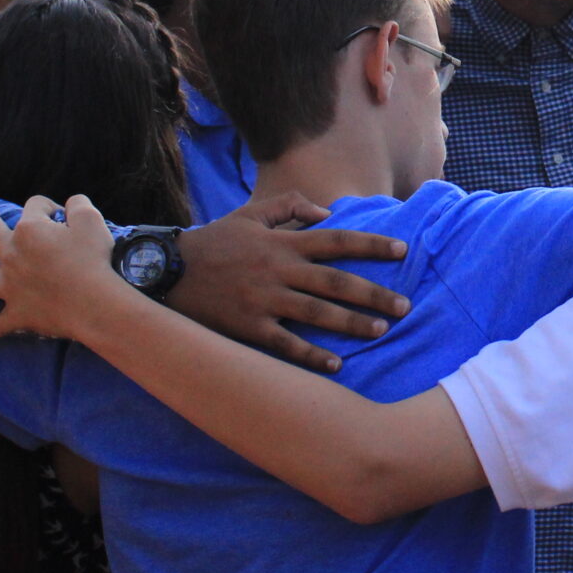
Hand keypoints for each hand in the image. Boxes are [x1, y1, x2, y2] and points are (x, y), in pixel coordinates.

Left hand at [0, 193, 129, 343]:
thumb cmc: (94, 260)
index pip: (35, 206)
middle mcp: (11, 254)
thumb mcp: (92, 221)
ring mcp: (10, 285)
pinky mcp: (18, 312)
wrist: (93, 302)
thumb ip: (78, 205)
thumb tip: (70, 203)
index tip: (65, 215)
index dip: (51, 208)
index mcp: (29, 229)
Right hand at [168, 193, 411, 371]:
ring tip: (381, 331)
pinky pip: (285, 344)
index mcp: (283, 244)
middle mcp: (279, 271)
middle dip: (373, 294)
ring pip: (317, 314)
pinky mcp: (248, 327)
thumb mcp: (249, 214)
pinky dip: (310, 355)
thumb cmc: (213, 243)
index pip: (337, 241)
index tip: (403, 252)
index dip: (371, 245)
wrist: (166, 271)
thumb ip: (289, 206)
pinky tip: (336, 365)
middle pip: (336, 282)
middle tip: (405, 306)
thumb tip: (326, 213)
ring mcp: (264, 300)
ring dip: (351, 324)